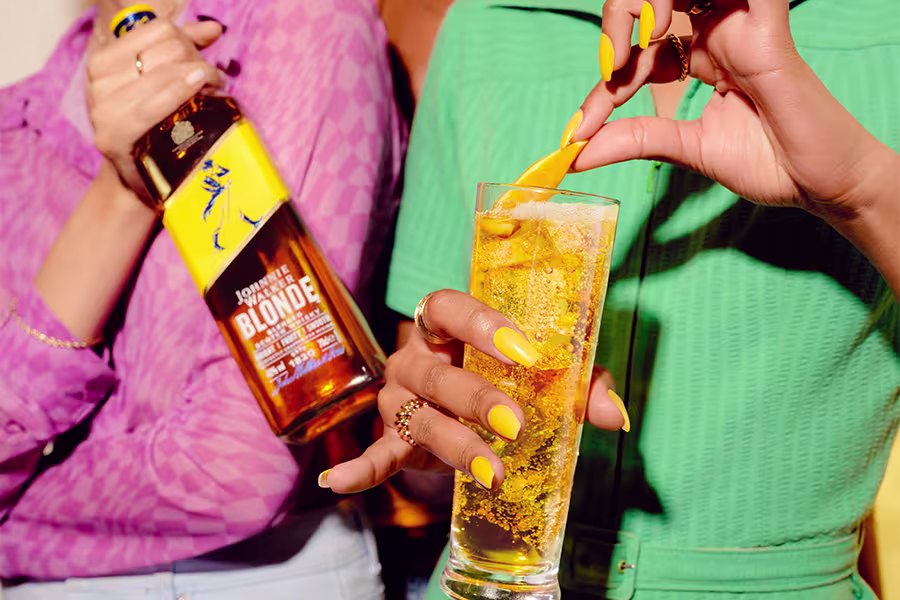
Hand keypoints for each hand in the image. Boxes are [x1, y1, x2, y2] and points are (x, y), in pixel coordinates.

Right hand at [87, 18, 224, 195]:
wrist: (141, 177)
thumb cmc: (156, 128)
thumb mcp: (163, 84)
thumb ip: (183, 51)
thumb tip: (212, 28)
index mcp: (105, 60)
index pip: (158, 30)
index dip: (188, 41)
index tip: (201, 61)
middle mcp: (97, 80)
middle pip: (166, 50)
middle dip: (197, 61)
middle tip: (213, 80)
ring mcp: (101, 108)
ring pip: (165, 73)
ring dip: (200, 77)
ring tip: (215, 89)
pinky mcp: (112, 135)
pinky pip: (153, 105)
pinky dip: (181, 94)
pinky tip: (201, 91)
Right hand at [323, 289, 627, 493]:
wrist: (458, 402)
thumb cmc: (502, 373)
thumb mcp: (541, 373)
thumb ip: (577, 384)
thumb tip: (615, 416)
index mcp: (444, 325)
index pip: (447, 308)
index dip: (481, 324)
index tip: (523, 350)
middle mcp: (413, 357)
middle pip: (437, 374)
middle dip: (476, 398)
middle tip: (515, 423)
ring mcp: (398, 398)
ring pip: (419, 418)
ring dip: (455, 445)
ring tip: (492, 473)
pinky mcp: (392, 437)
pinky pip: (374, 452)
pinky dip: (358, 469)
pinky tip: (337, 483)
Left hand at [573, 0, 896, 219]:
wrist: (819, 184)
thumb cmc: (767, 163)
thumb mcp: (684, 149)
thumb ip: (635, 139)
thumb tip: (576, 152)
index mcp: (701, 59)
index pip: (638, 54)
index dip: (603, 87)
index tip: (578, 132)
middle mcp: (718, 34)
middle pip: (653, 4)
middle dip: (616, 25)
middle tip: (607, 72)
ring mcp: (741, 25)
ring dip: (647, 2)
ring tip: (636, 44)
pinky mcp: (766, 25)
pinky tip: (660, 26)